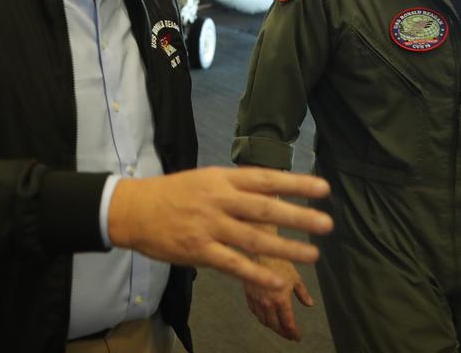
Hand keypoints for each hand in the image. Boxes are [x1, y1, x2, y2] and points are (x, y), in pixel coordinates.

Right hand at [108, 167, 331, 290]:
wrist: (133, 210)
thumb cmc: (172, 194)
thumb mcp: (203, 179)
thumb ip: (234, 186)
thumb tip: (270, 189)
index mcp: (219, 179)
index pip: (263, 179)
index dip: (294, 183)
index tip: (323, 188)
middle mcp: (217, 200)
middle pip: (264, 208)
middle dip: (298, 216)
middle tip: (327, 224)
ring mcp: (208, 226)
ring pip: (253, 238)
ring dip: (286, 247)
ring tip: (313, 255)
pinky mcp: (198, 250)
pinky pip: (233, 264)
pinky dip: (256, 273)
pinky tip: (278, 280)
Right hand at [244, 252, 312, 340]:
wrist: (260, 251)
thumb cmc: (279, 262)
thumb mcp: (296, 278)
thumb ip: (303, 293)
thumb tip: (309, 303)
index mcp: (281, 300)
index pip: (288, 323)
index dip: (294, 333)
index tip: (298, 337)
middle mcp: (268, 303)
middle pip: (276, 325)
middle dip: (284, 333)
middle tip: (290, 335)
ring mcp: (257, 299)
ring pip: (264, 321)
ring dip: (272, 326)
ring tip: (279, 327)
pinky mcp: (248, 294)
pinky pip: (254, 311)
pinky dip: (261, 317)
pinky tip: (265, 316)